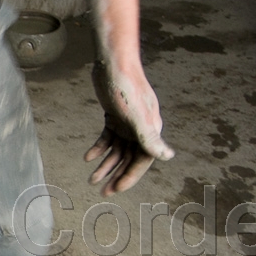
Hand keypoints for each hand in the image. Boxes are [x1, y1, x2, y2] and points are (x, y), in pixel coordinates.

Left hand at [86, 60, 173, 195]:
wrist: (113, 63)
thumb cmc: (126, 88)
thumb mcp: (136, 115)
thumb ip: (149, 137)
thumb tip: (167, 157)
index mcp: (150, 130)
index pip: (141, 160)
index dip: (129, 177)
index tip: (115, 190)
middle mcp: (141, 128)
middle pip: (129, 158)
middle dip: (115, 175)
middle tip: (101, 192)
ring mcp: (128, 122)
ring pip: (117, 150)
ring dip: (105, 165)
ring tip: (92, 179)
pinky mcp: (115, 116)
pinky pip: (108, 137)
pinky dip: (99, 148)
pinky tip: (88, 157)